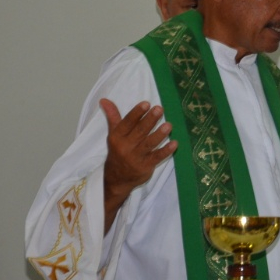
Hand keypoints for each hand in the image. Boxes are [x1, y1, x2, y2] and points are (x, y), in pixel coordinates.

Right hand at [101, 99, 176, 232]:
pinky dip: (166, 151)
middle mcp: (125, 147)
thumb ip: (113, 116)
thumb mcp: (113, 134)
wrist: (116, 179)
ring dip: (159, 135)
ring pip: (148, 144)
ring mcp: (136, 157)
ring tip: (169, 125)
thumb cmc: (117, 151)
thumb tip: (104, 99)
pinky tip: (175, 143)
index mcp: (117, 137)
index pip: (127, 123)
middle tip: (160, 109)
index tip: (146, 103)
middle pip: (139, 132)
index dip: (136, 113)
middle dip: (150, 120)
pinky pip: (156, 157)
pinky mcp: (146, 166)